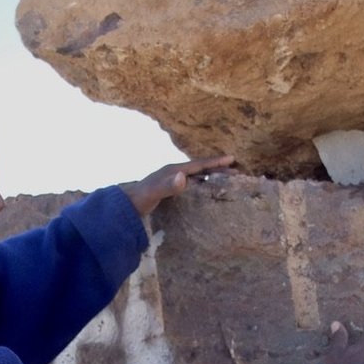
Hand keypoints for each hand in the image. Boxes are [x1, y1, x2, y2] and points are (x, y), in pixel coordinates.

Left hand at [121, 155, 235, 216]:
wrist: (126, 205)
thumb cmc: (140, 199)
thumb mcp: (154, 193)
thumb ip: (168, 186)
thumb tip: (183, 177)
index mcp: (174, 170)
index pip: (198, 164)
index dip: (215, 162)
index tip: (232, 158)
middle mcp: (175, 172)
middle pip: (201, 168)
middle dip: (218, 168)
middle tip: (236, 171)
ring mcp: (173, 180)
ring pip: (198, 175)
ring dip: (212, 176)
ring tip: (227, 179)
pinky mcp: (171, 189)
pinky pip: (192, 184)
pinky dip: (203, 184)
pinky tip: (207, 190)